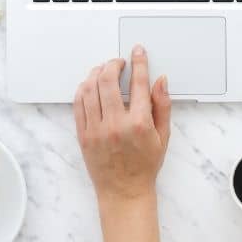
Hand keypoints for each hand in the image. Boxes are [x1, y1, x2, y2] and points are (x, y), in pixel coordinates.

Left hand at [74, 46, 177, 241]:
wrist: (123, 191)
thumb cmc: (145, 165)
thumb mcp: (163, 136)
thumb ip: (163, 106)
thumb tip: (161, 80)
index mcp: (139, 124)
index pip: (139, 83)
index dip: (139, 62)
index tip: (137, 51)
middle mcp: (115, 124)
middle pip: (109, 80)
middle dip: (114, 64)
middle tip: (119, 61)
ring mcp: (96, 129)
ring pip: (90, 88)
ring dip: (97, 73)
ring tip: (104, 71)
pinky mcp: (83, 134)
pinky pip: (78, 103)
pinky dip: (83, 89)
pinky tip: (90, 85)